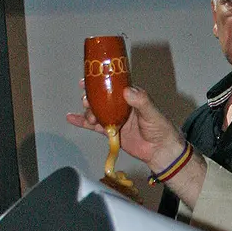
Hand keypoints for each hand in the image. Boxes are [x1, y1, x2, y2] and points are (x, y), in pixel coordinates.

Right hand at [66, 80, 185, 171]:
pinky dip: (82, 122)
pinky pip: (94, 126)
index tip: (88, 78)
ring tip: (88, 114)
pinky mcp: (110, 132)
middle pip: (101, 98)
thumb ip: (141, 101)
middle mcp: (120, 106)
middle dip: (91, 97)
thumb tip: (126, 91)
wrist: (160, 151)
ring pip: (96, 111)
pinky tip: (71, 118)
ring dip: (88, 111)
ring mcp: (114, 119)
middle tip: (86, 100)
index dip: (100, 81)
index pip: (113, 85)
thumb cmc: (160, 128)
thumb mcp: (152, 112)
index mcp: (130, 97)